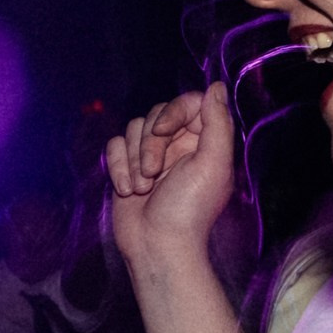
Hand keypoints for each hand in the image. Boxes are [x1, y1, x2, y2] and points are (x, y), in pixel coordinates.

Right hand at [105, 84, 235, 272]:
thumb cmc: (189, 210)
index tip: (163, 132)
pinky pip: (114, 147)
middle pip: (156, 114)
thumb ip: (217, 122)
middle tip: (154, 173)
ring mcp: (152, 156)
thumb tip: (217, 86)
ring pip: (133, 129)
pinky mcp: (128, 168)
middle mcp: (179, 145)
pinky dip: (117, 168)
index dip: (172, 112)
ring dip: (133, 160)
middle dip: (149, 144)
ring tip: (143, 188)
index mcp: (204, 142)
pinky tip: (128, 191)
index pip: (187, 102)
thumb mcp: (213, 163)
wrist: (157, 247)